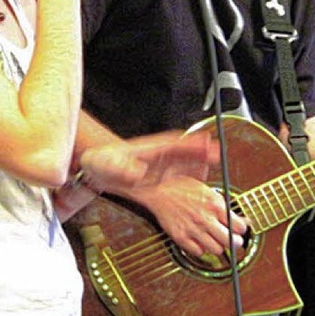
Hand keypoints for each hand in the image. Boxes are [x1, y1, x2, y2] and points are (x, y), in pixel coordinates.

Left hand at [79, 130, 219, 192]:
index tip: (203, 142)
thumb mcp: (108, 166)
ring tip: (214, 158)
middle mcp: (156, 154)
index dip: (188, 144)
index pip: (171, 145)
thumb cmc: (102, 161)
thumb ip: (123, 170)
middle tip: (217, 150)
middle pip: (181, 149)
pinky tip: (200, 173)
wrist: (97, 164)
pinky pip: (177, 171)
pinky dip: (189, 171)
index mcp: (147, 150)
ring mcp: (158, 163)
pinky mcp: (157, 173)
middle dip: (199, 149)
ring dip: (198, 159)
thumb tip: (137, 172)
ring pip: (182, 159)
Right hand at [137, 175, 247, 257]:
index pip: (239, 226)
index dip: (241, 229)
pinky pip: (199, 252)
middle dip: (235, 242)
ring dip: (218, 246)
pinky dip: (202, 249)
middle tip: (233, 240)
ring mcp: (193, 229)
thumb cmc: (180, 187)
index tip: (239, 229)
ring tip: (216, 240)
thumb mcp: (206, 188)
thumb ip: (222, 203)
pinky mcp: (181, 237)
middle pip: (230, 241)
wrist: (157, 191)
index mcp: (214, 204)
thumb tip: (237, 215)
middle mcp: (205, 218)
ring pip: (217, 250)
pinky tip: (200, 241)